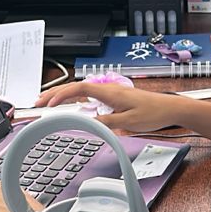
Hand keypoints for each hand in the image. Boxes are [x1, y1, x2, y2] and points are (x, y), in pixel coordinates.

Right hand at [35, 81, 186, 133]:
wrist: (170, 108)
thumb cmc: (153, 113)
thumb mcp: (128, 122)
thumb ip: (106, 123)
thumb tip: (86, 123)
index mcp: (110, 92)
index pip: (79, 89)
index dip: (60, 94)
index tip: (47, 102)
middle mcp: (108, 89)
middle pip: (76, 88)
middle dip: (56, 94)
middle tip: (39, 103)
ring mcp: (111, 92)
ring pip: (82, 91)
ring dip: (65, 96)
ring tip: (50, 104)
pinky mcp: (115, 97)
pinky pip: (91, 96)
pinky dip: (77, 99)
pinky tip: (73, 106)